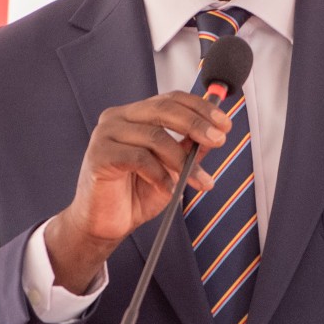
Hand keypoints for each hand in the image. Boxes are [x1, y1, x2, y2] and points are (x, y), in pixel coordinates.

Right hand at [44, 91, 231, 291]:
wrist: (105, 224)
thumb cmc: (136, 194)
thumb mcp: (172, 168)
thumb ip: (188, 148)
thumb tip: (214, 132)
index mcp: (135, 115)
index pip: (171, 99)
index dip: (200, 108)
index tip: (224, 123)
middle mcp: (118, 118)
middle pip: (164, 109)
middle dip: (197, 124)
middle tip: (218, 140)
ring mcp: (106, 134)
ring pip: (155, 136)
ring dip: (183, 160)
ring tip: (200, 180)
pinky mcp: (99, 155)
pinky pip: (139, 158)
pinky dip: (160, 175)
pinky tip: (169, 189)